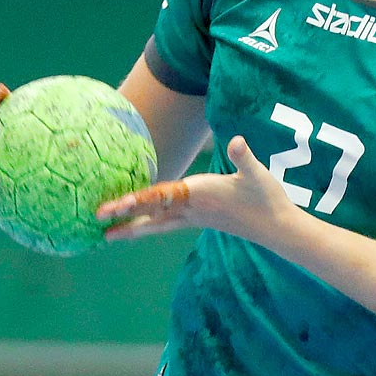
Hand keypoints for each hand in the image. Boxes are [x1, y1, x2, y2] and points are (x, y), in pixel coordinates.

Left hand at [95, 134, 298, 244]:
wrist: (278, 228)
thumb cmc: (267, 198)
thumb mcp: (256, 173)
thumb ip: (244, 157)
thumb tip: (238, 141)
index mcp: (199, 194)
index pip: (160, 197)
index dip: (136, 200)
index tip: (114, 205)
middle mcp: (192, 208)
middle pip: (151, 214)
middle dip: (124, 217)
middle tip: (96, 222)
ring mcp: (195, 217)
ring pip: (157, 223)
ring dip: (132, 227)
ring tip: (107, 234)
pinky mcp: (200, 220)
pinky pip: (167, 223)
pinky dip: (149, 224)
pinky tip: (138, 226)